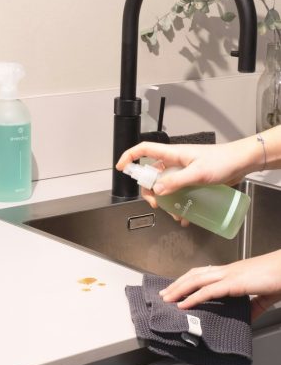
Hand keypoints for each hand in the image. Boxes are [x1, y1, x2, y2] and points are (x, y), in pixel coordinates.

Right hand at [116, 141, 251, 210]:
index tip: (121, 168)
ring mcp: (183, 172)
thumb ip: (177, 181)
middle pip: (152, 175)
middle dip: (150, 191)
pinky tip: (185, 214)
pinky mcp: (192, 181)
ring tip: (175, 213)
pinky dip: (179, 205)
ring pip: (165, 187)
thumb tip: (157, 190)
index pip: (144, 150)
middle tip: (155, 203)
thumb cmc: (223, 160)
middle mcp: (175, 162)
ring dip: (166, 202)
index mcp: (173, 154)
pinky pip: (179, 193)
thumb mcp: (198, 173)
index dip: (130, 157)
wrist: (242, 163)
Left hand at [159, 250, 280, 320]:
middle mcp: (226, 271)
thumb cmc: (279, 277)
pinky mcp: (234, 283)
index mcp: (231, 272)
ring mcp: (228, 275)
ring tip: (167, 299)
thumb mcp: (263, 294)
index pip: (203, 273)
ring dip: (178, 290)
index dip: (187, 280)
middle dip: (177, 284)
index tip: (176, 288)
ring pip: (196, 280)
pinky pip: (208, 291)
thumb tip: (248, 316)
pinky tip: (183, 304)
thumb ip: (254, 305)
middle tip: (163, 294)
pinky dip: (193, 297)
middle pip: (194, 275)